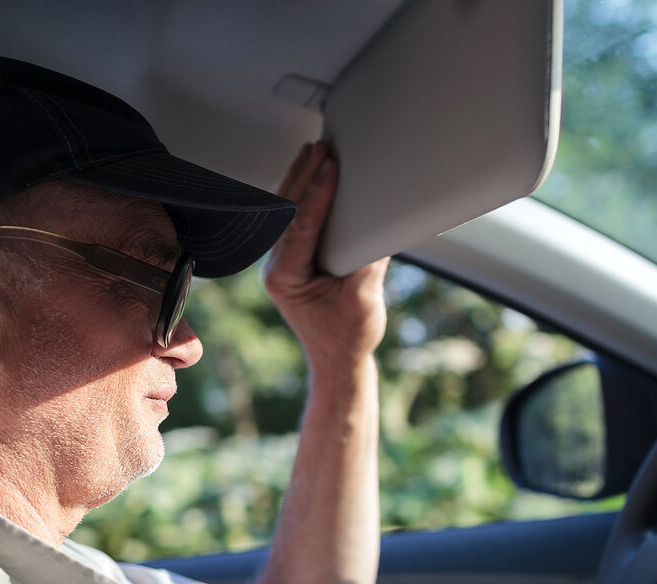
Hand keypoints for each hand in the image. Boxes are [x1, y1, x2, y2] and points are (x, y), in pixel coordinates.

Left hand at [264, 141, 389, 371]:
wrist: (338, 361)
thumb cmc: (349, 337)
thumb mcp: (363, 299)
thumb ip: (367, 263)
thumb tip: (379, 226)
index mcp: (285, 278)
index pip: (301, 226)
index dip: (318, 195)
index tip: (332, 168)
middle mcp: (276, 267)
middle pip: (288, 212)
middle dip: (305, 177)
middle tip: (322, 148)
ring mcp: (281, 263)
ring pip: (287, 212)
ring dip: (301, 179)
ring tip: (314, 150)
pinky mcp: (292, 260)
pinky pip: (294, 220)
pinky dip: (304, 196)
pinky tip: (312, 174)